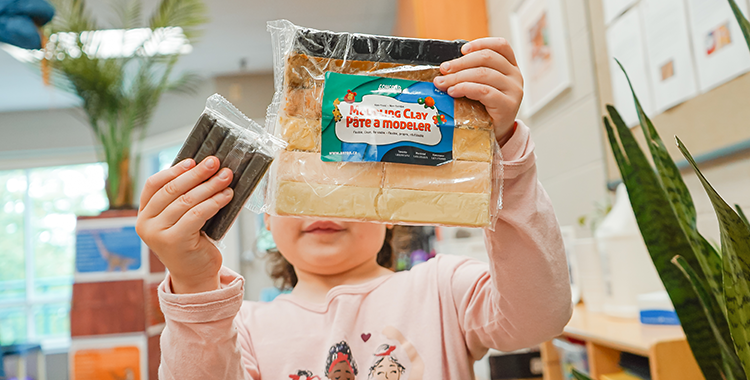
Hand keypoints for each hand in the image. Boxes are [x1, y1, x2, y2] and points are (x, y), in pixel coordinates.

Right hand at [135, 156, 233, 293]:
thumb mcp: (181, 219)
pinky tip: (227, 196)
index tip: (193, 160)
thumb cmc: (192, 243)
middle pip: (172, 190)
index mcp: (144, 215)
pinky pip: (197, 214)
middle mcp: (145, 224)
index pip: (153, 184)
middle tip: (215, 163)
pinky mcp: (174, 242)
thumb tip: (204, 169)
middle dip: (196, 174)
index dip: (174, 170)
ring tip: (226, 177)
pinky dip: (214, 202)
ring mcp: (157, 234)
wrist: (196, 276)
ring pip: (186, 201)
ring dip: (209, 186)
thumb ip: (182, 199)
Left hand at [433, 37, 523, 146]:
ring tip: (443, 83)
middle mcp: (515, 76)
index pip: (501, 45)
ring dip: (458, 77)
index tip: (462, 50)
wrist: (496, 133)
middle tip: (443, 69)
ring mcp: (514, 90)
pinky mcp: (508, 105)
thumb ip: (472, 73)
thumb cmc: (486, 108)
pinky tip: (453, 91)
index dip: (480, 43)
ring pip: (483, 73)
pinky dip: (465, 88)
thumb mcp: (482, 85)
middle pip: (487, 58)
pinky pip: (484, 91)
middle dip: (460, 62)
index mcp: (510, 67)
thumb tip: (446, 67)